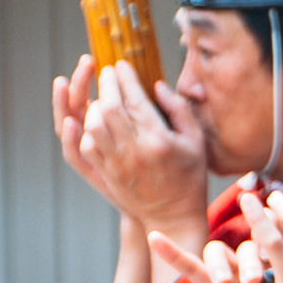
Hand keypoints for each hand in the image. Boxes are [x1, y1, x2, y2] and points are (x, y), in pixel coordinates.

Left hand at [59, 58, 207, 237]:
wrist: (173, 216)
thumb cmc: (190, 177)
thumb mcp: (196, 142)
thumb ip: (180, 110)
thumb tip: (157, 86)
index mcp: (159, 140)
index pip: (135, 99)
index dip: (125, 78)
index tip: (121, 65)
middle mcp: (134, 150)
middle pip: (109, 106)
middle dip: (106, 84)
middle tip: (107, 72)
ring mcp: (117, 163)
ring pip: (93, 124)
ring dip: (93, 105)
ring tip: (102, 96)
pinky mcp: (106, 173)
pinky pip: (86, 144)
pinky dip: (86, 128)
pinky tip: (95, 120)